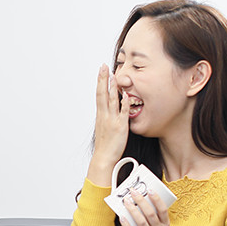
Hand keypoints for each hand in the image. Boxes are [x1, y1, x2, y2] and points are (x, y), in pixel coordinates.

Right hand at [88, 64, 130, 185]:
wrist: (103, 158)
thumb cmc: (105, 145)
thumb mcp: (105, 128)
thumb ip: (109, 117)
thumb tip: (113, 109)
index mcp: (101, 115)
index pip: (99, 95)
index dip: (100, 82)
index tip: (101, 71)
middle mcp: (104, 115)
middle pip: (102, 94)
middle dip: (103, 80)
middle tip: (103, 67)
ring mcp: (112, 120)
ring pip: (111, 101)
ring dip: (112, 88)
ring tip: (113, 76)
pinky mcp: (120, 126)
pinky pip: (123, 113)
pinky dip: (124, 104)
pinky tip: (127, 95)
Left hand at [120, 189, 171, 225]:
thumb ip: (152, 217)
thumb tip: (139, 201)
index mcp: (164, 224)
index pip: (163, 210)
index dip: (157, 199)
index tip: (150, 190)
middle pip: (150, 213)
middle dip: (141, 201)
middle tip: (133, 192)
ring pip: (141, 222)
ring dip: (132, 210)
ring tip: (126, 201)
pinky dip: (126, 224)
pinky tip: (121, 216)